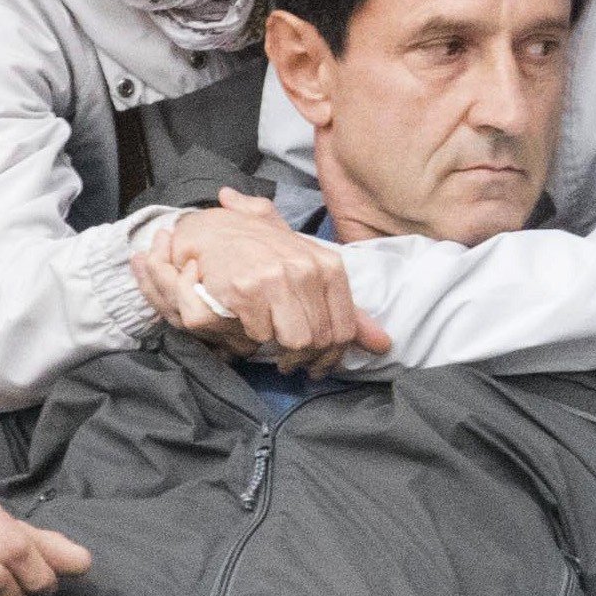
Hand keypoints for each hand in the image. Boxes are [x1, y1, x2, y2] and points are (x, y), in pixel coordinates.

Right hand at [134, 192, 387, 372]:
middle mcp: (307, 271)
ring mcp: (276, 280)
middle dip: (304, 359)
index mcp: (328, 265)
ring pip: (293, 341)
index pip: (345, 328)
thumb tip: (383, 344)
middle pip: (319, 340)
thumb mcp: (309, 268)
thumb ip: (347, 307)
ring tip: (268, 344)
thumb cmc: (263, 252)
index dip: (332, 355)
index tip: (318, 365)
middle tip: (289, 362)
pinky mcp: (246, 291)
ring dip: (278, 351)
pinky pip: (257, 336)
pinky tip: (244, 326)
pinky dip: (248, 339)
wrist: (212, 230)